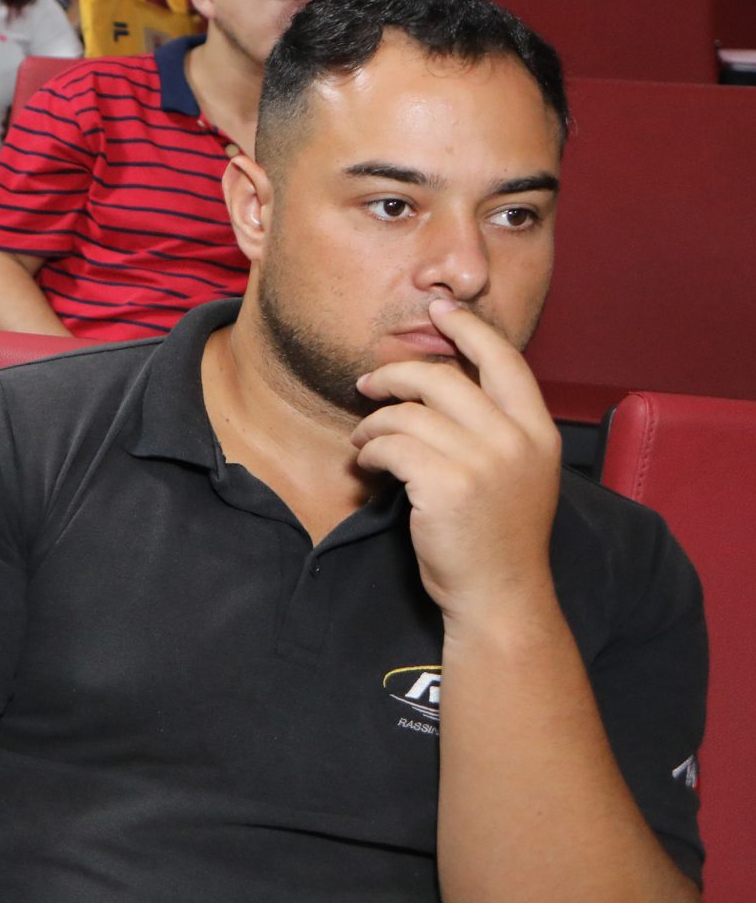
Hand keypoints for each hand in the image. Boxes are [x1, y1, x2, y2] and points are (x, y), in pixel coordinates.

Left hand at [351, 297, 562, 631]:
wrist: (499, 594)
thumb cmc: (497, 534)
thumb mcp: (517, 471)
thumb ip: (494, 426)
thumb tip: (443, 378)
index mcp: (539, 431)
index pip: (505, 360)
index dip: (470, 328)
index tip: (440, 308)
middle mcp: (516, 440)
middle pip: (441, 377)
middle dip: (394, 375)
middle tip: (367, 383)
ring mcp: (483, 462)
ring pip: (407, 413)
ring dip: (373, 423)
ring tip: (364, 441)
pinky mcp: (445, 485)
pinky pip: (390, 445)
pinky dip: (370, 451)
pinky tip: (369, 465)